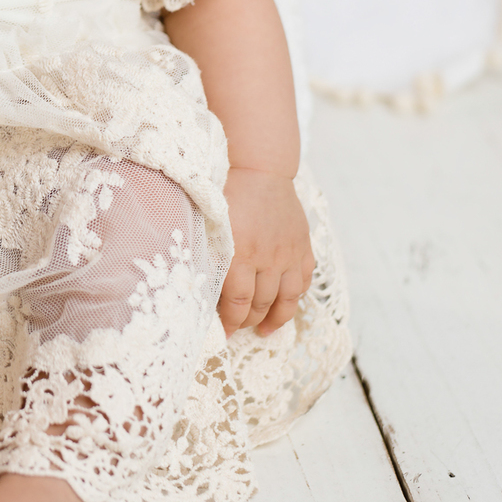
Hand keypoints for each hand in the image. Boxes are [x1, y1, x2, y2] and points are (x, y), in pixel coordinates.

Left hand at [219, 167, 313, 337]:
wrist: (260, 169)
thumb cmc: (227, 194)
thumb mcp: (208, 223)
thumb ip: (206, 255)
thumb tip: (198, 286)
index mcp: (240, 252)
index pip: (238, 302)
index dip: (230, 322)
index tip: (223, 332)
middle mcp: (268, 258)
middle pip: (261, 304)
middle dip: (248, 322)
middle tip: (239, 329)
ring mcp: (289, 254)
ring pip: (287, 300)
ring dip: (275, 319)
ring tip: (265, 330)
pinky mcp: (303, 247)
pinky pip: (304, 281)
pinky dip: (295, 297)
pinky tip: (285, 305)